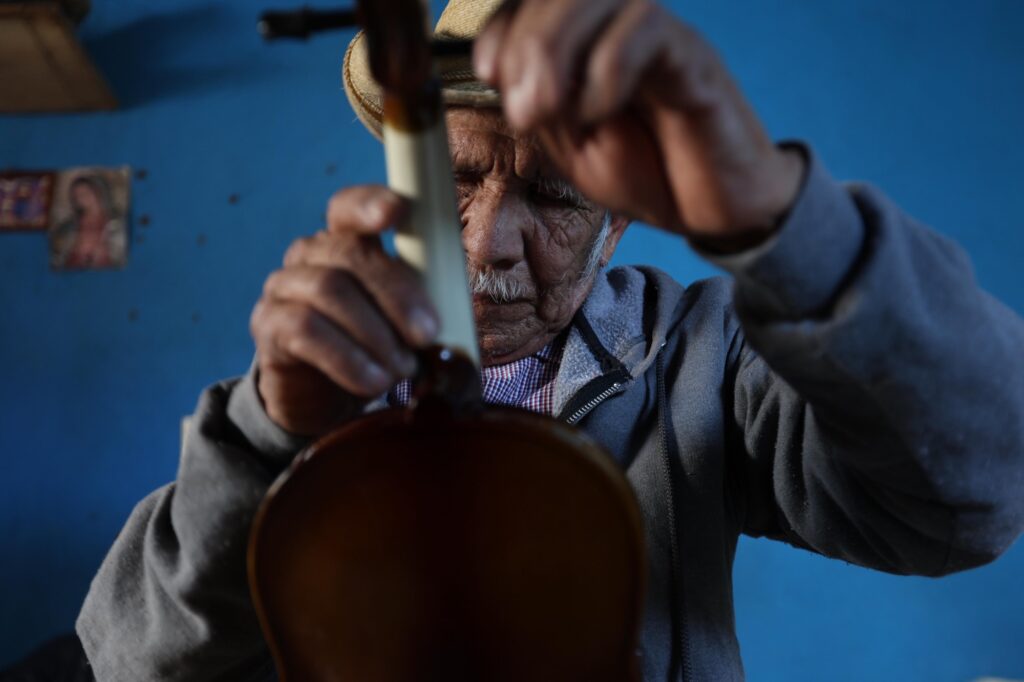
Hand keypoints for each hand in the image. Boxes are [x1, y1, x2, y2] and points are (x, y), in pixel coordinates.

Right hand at [250, 186, 438, 435]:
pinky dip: (348, 359)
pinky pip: (306, 330)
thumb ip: (421, 308)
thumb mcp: (403, 325)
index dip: (370, 203)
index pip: (349, 207)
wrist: (323, 401)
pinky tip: (373, 383)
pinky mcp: (268, 326)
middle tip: (428, 335)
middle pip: (350, 253)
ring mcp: (284, 287)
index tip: (396, 213)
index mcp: (346, 242)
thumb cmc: (372, 351)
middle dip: (397, 293)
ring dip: (375, 333)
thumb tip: (446, 323)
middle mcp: (310, 256)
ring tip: (402, 370)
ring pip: (329, 288)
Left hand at [473, 0, 804, 251]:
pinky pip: (648, 28)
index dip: (501, 27)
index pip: (531, 3)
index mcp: (584, 46)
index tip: (488, 72)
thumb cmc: (646, 173)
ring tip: (551, 111)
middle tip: (526, 110)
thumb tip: (501, 70)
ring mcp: (656, 37)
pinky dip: (609, 69)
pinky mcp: (692, 56)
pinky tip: (601, 112)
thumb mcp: (570, 149)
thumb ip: (538, 107)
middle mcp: (618, 28)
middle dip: (524, 46)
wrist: (711, 210)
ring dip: (557, 49)